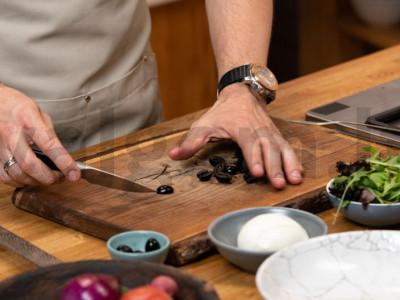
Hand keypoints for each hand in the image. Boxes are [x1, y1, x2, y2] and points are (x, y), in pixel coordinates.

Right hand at [0, 84, 80, 186]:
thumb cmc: (16, 105)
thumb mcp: (38, 112)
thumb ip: (49, 134)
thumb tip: (61, 155)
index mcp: (27, 119)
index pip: (49, 146)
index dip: (64, 163)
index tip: (74, 174)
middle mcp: (11, 133)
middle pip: (30, 165)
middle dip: (49, 177)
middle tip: (61, 177)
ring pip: (17, 174)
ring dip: (36, 181)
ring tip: (47, 178)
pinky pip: (4, 176)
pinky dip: (19, 181)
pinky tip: (28, 177)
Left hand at [169, 83, 302, 188]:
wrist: (242, 93)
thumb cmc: (222, 112)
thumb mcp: (203, 125)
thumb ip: (191, 143)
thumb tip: (174, 156)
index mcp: (242, 128)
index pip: (249, 144)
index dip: (254, 158)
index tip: (257, 172)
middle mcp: (259, 131)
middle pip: (269, 149)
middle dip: (274, 167)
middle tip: (278, 183)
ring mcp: (270, 133)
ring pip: (282, 149)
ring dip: (289, 165)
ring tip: (295, 180)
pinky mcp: (276, 136)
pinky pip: (288, 148)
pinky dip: (294, 160)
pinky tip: (299, 173)